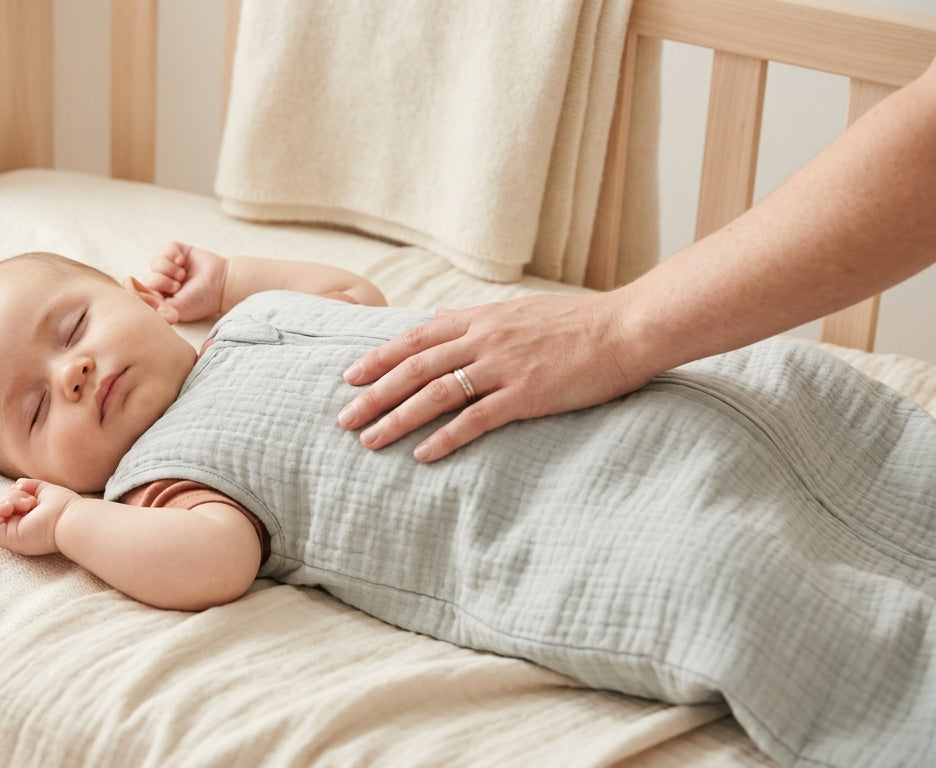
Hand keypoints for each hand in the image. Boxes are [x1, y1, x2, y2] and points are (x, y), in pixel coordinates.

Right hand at [0, 477, 80, 555]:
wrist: (70, 519)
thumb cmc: (63, 507)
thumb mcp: (42, 490)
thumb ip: (29, 486)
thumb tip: (17, 484)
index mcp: (25, 519)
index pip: (7, 502)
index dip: (14, 493)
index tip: (32, 495)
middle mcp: (17, 529)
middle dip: (13, 495)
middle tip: (32, 501)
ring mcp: (12, 536)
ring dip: (9, 500)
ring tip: (28, 504)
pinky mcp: (8, 540)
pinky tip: (11, 506)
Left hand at [141, 241, 228, 321]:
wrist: (222, 286)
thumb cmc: (201, 301)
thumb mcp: (175, 310)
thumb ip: (154, 306)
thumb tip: (135, 295)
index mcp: (160, 297)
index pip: (142, 291)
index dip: (149, 291)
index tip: (165, 295)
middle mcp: (164, 282)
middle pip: (148, 276)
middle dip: (162, 281)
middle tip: (178, 286)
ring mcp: (171, 266)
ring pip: (154, 261)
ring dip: (167, 268)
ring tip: (181, 275)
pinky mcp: (179, 251)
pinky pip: (166, 248)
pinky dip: (172, 253)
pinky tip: (182, 261)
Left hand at [336, 292, 654, 461]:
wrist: (626, 328)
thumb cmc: (577, 322)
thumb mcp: (517, 309)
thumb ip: (474, 317)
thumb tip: (437, 316)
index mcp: (480, 318)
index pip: (416, 339)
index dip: (378, 358)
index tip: (350, 376)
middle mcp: (484, 339)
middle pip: (414, 368)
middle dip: (374, 394)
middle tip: (345, 419)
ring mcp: (503, 367)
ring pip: (435, 394)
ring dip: (397, 419)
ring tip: (370, 441)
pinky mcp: (526, 394)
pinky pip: (475, 419)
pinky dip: (444, 438)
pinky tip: (422, 455)